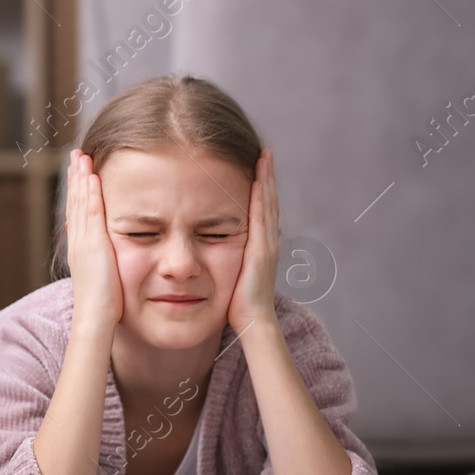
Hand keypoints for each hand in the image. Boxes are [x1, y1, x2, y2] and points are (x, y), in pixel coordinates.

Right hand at [66, 149, 122, 334]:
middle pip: (74, 201)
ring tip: (82, 156)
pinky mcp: (93, 245)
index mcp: (81, 248)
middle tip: (76, 154)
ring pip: (80, 203)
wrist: (95, 319)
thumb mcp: (102, 278)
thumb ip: (103, 263)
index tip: (80, 172)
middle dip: (76, 177)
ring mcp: (84, 242)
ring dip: (80, 178)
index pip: (77, 212)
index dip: (77, 190)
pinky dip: (89, 194)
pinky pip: (91, 213)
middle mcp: (78, 241)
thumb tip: (107, 257)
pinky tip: (92, 177)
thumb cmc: (104, 307)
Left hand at [228, 149, 279, 332]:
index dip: (260, 186)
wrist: (252, 322)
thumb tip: (206, 243)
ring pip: (267, 205)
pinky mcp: (262, 251)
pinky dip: (262, 198)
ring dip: (266, 180)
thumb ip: (222, 254)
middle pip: (267, 200)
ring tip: (264, 157)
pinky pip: (262, 219)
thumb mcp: (228, 270)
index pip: (260, 208)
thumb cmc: (236, 302)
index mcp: (257, 244)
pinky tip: (259, 181)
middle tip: (264, 152)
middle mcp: (266, 241)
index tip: (255, 164)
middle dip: (265, 175)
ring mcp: (267, 245)